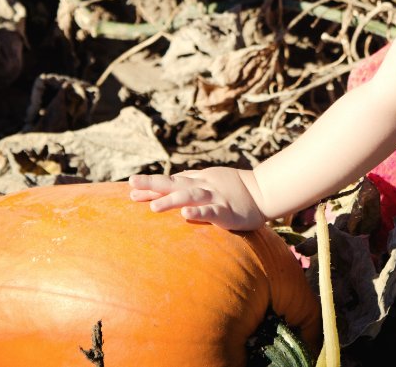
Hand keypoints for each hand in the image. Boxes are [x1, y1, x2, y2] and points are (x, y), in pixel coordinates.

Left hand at [128, 167, 266, 230]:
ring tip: (153, 207)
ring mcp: (214, 197)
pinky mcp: (225, 210)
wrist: (263, 192)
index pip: (171, 181)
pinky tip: (185, 216)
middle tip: (132, 183)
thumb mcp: (211, 180)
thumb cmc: (236, 188)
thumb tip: (172, 182)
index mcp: (198, 180)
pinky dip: (197, 213)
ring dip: (171, 201)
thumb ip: (192, 181)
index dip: (151, 183)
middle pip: (174, 183)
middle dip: (153, 184)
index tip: (131, 186)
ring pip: (189, 196)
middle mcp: (202, 186)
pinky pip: (210, 212)